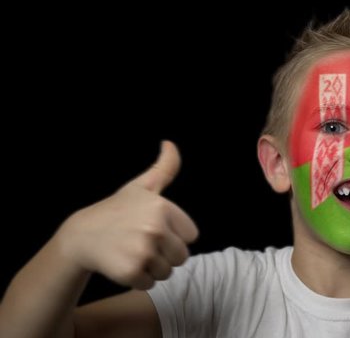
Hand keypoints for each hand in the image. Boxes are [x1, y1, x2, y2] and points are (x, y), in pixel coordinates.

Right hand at [54, 141, 198, 289]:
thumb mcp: (141, 187)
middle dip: (164, 254)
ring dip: (152, 268)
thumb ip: (164, 168)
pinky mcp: (131, 272)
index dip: (174, 236)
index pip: (191, 237)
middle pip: (181, 257)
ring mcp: (143, 251)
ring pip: (166, 272)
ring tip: (132, 253)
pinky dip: (138, 280)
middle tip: (141, 243)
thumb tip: (170, 143)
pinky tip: (123, 264)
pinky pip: (150, 284)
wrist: (81, 236)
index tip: (153, 229)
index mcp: (163, 208)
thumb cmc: (117, 210)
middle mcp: (155, 228)